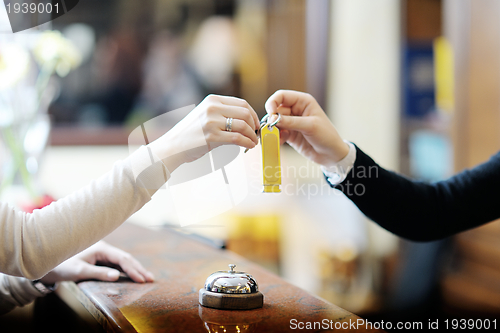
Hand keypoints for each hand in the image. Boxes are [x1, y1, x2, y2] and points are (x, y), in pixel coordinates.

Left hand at [39, 241, 153, 284]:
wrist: (49, 263)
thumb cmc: (63, 266)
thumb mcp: (79, 271)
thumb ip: (98, 273)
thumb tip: (117, 276)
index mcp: (101, 248)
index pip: (123, 259)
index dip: (134, 269)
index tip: (142, 279)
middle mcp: (104, 249)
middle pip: (126, 258)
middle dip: (139, 269)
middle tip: (151, 279)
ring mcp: (103, 253)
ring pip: (123, 260)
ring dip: (135, 269)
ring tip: (147, 277)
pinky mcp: (100, 258)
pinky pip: (118, 263)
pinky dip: (127, 269)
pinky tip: (133, 274)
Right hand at [149, 94, 259, 171]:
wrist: (173, 146)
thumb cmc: (191, 134)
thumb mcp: (205, 115)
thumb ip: (222, 112)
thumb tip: (246, 119)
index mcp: (212, 100)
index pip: (241, 103)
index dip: (253, 114)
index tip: (256, 124)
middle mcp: (212, 108)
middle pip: (245, 113)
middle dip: (255, 125)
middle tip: (256, 134)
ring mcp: (211, 122)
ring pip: (243, 125)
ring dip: (252, 135)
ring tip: (253, 142)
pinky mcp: (211, 136)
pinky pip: (237, 138)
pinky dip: (247, 143)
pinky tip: (249, 146)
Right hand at [265, 90, 349, 165]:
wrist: (331, 154)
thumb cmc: (326, 136)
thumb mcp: (310, 126)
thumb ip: (291, 122)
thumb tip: (272, 119)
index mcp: (303, 101)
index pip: (281, 96)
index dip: (273, 103)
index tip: (270, 115)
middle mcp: (296, 110)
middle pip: (276, 110)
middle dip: (272, 119)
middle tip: (271, 129)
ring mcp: (292, 122)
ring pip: (275, 122)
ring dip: (273, 130)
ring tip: (275, 137)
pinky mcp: (290, 134)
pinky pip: (278, 133)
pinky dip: (276, 137)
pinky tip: (279, 142)